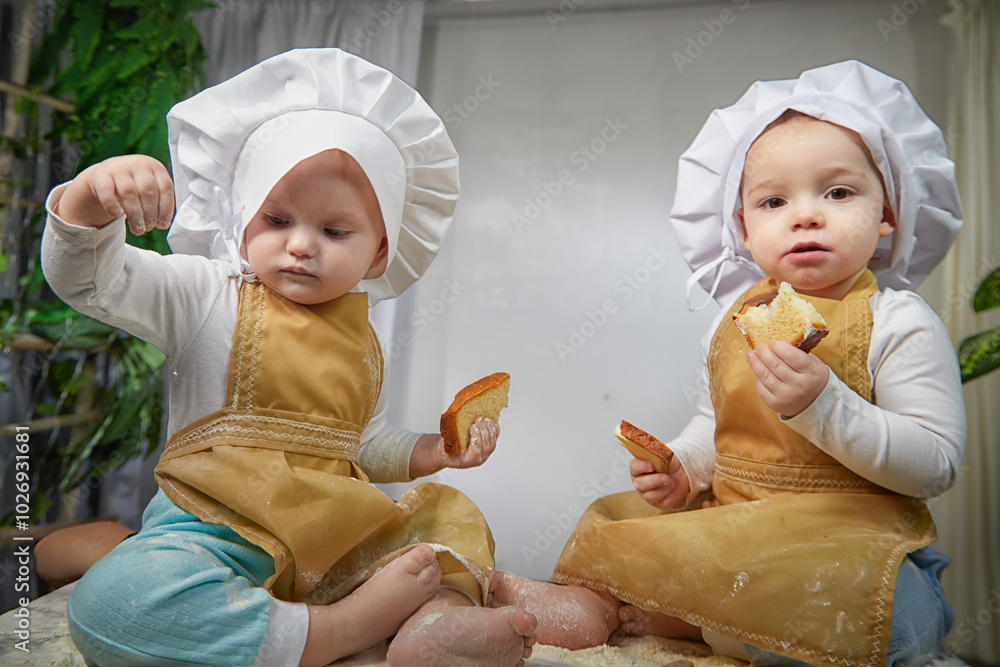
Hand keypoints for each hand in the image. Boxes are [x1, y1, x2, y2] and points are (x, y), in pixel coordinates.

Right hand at [58, 155, 173, 233]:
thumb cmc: (135, 184)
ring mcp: (118, 167)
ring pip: (128, 193)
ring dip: (134, 214)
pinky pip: (106, 192)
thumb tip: (162, 224)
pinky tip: (117, 215)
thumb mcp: (150, 188)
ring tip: (138, 229)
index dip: (165, 209)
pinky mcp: (100, 175)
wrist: (106, 173)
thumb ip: (158, 202)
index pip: (165, 188)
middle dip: (149, 213)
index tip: (162, 225)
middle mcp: (137, 164)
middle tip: (148, 228)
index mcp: (154, 167)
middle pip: (147, 191)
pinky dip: (112, 205)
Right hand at [407, 417, 500, 478]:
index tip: (473, 426)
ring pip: (492, 442)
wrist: (449, 454)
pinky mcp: (489, 447)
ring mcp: (485, 453)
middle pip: (486, 445)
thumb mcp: (445, 445)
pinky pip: (495, 438)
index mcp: (468, 460)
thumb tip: (453, 427)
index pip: (476, 449)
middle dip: (483, 430)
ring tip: (485, 419)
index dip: (476, 437)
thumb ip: (450, 439)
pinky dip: (494, 429)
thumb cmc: (447, 451)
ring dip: (489, 429)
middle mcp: (479, 458)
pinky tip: (491, 421)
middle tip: (478, 419)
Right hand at [630, 456, 689, 510]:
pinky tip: (677, 486)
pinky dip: (674, 494)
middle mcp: (640, 482)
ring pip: (652, 496)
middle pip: (641, 485)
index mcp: (639, 468)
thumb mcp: (663, 455)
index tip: (651, 466)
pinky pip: (666, 502)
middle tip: (666, 478)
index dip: (641, 467)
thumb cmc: (669, 463)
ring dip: (666, 488)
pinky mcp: (660, 503)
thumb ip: (657, 455)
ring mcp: (648, 494)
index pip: (634, 467)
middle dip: (654, 481)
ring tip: (675, 480)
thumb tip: (658, 455)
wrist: (681, 471)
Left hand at [746, 341, 829, 416]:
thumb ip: (799, 353)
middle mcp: (800, 385)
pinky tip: (758, 370)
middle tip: (759, 346)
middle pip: (776, 365)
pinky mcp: (776, 404)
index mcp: (812, 372)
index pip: (792, 355)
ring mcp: (787, 396)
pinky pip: (761, 388)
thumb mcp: (814, 364)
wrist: (817, 404)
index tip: (772, 342)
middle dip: (764, 353)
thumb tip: (776, 342)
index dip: (778, 347)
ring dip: (755, 363)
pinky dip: (758, 378)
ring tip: (752, 355)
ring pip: (765, 376)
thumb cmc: (812, 378)